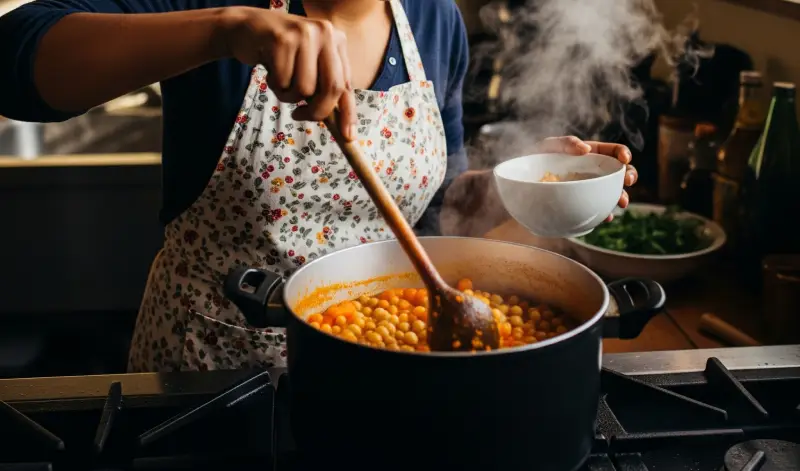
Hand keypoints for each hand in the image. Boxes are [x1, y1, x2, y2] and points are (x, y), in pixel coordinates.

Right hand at [220, 6, 355, 139]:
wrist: (246, 28)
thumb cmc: (280, 53)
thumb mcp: (308, 66)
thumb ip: (325, 88)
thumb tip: (343, 126)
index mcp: (337, 40)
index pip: (346, 84)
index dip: (347, 113)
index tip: (348, 136)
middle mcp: (325, 33)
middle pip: (331, 88)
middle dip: (316, 111)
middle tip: (300, 115)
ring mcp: (304, 34)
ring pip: (305, 88)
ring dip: (288, 95)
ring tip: (280, 80)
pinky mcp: (282, 40)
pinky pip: (283, 81)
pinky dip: (274, 85)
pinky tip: (269, 70)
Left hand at [537, 136, 637, 221]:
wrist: (523, 183)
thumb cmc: (536, 159)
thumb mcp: (549, 146)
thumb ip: (566, 143)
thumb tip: (585, 148)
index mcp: (591, 154)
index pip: (613, 151)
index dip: (623, 153)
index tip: (624, 159)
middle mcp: (594, 172)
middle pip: (619, 172)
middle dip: (629, 175)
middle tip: (627, 181)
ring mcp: (590, 189)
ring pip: (613, 192)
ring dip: (621, 197)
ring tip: (621, 202)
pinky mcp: (583, 204)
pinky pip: (598, 209)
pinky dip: (604, 213)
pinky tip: (606, 216)